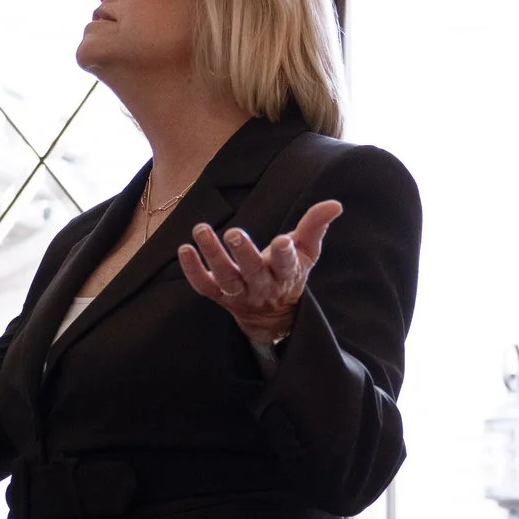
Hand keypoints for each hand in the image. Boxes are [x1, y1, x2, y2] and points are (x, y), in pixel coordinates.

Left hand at [176, 199, 342, 345]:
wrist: (271, 314)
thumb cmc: (288, 272)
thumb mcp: (307, 252)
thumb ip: (316, 226)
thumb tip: (335, 204)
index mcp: (286, 274)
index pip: (286, 265)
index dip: (284, 254)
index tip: (282, 241)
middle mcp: (262, 286)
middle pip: (253, 272)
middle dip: (244, 253)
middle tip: (234, 233)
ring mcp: (239, 293)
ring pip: (226, 278)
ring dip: (212, 255)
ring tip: (200, 230)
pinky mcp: (218, 296)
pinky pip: (203, 286)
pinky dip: (192, 270)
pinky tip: (183, 249)